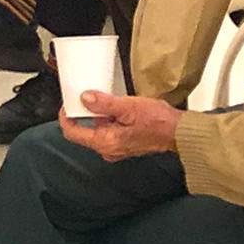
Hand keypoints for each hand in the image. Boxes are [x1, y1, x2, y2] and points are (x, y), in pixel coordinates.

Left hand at [59, 90, 181, 160]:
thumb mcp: (128, 107)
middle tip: (87, 94)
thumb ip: (104, 103)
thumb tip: (85, 98)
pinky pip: (107, 130)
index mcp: (105, 142)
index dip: (66, 117)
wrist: (177, 132)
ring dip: (97, 113)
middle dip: (83, 112)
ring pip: (96, 129)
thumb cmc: (157, 122)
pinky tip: (116, 106)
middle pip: (84, 131)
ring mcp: (116, 147)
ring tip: (104, 97)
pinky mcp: (123, 143)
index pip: (73, 133)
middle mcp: (108, 149)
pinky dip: (107, 117)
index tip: (67, 103)